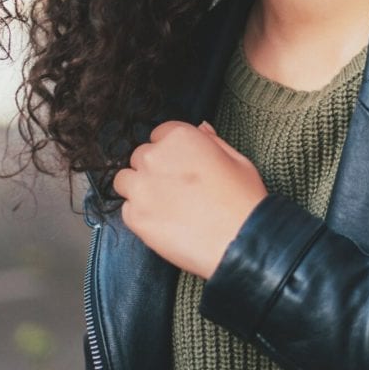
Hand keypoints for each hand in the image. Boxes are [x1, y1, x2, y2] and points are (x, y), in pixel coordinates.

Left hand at [112, 120, 267, 279]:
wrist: (240, 241)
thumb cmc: (243, 199)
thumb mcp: (236, 159)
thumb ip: (212, 140)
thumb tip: (201, 128)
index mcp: (181, 137)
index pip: (160, 134)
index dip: (170, 150)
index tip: (179, 164)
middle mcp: (155, 157)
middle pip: (141, 156)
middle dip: (154, 168)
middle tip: (175, 188)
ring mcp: (142, 187)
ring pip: (125, 180)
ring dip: (139, 188)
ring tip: (163, 204)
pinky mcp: (135, 217)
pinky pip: (127, 209)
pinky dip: (140, 214)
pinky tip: (163, 222)